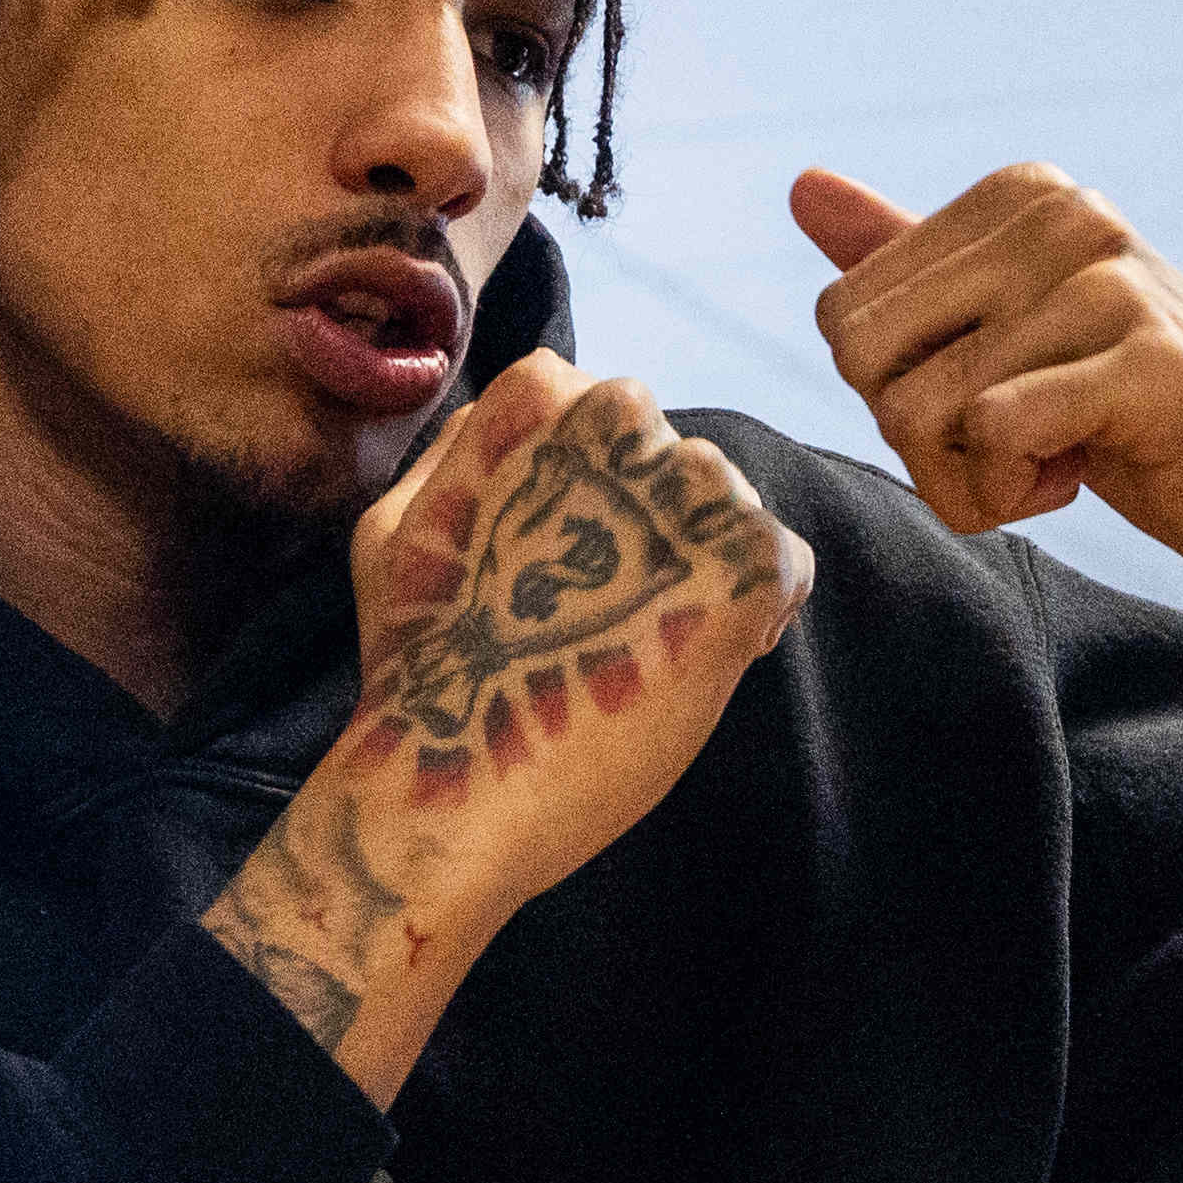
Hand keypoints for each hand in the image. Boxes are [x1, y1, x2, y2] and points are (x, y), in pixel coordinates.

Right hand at [201, 356, 811, 1099]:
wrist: (458, 781)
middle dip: (662, 531)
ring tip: (642, 644)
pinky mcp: (746, 570)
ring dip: (704, 572)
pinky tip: (686, 665)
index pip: (611, 412)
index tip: (570, 558)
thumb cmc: (416, 663)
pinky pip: (783, 566)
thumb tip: (545, 410)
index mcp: (541, 400)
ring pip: (732, 511)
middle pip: (679, 461)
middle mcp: (623, 421)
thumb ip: (471, 448)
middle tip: (609, 614)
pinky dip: (751, 617)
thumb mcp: (399, 520)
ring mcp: (693, 493)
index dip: (602, 491)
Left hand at [794, 164, 1182, 732]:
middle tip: (1017, 451)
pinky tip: (1090, 475)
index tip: (994, 406)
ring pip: (921, 410)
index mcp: (1021, 196)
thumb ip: (914, 264)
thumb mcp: (1015, 334)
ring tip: (1068, 462)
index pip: (843, 316)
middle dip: (919, 444)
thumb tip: (803, 184)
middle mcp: (1064, 215)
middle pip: (861, 358)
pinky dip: (1015, 492)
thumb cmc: (1142, 420)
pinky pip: (993, 434)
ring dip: (975, 482)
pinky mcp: (1156, 365)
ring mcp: (1113, 282)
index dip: (897, 398)